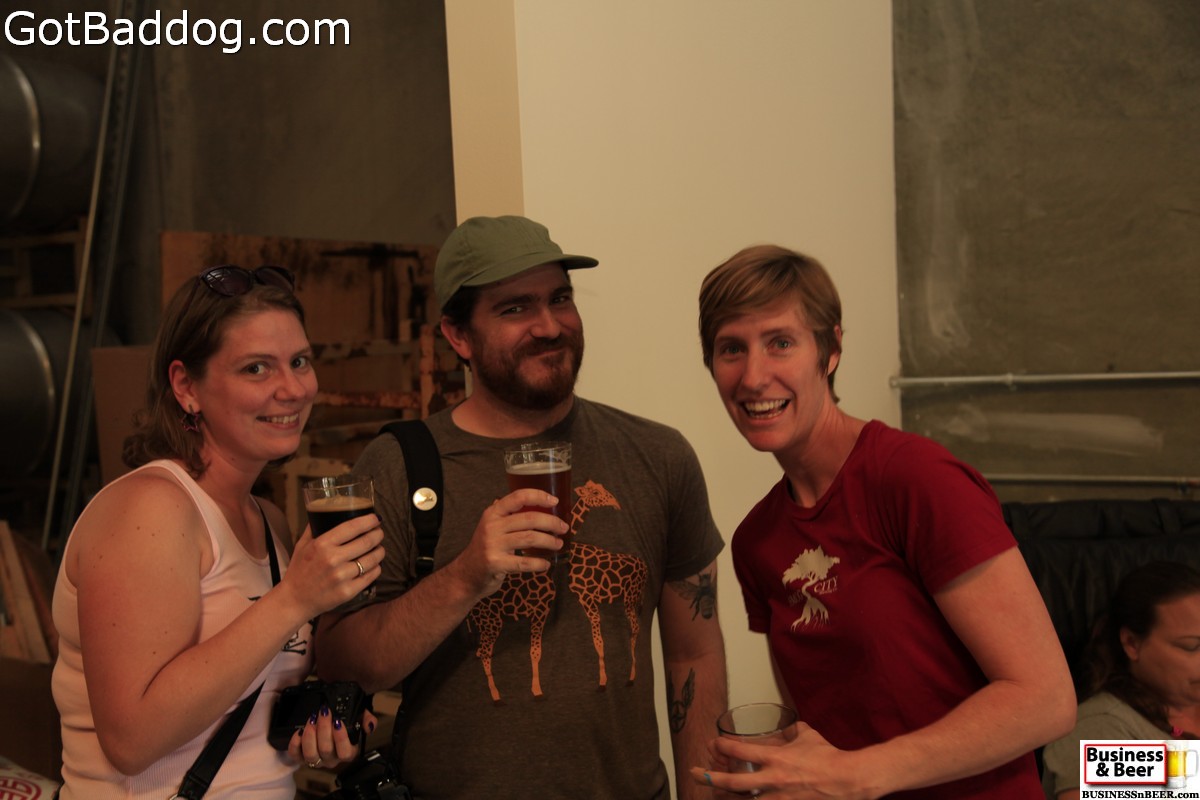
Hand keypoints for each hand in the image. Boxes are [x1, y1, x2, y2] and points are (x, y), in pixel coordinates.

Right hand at [279, 514, 385, 619]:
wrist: (295, 600)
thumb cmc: (299, 570)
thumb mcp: (302, 545)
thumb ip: (314, 528)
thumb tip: (325, 510)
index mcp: (322, 544)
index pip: (352, 527)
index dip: (369, 521)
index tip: (375, 518)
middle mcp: (333, 559)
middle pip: (367, 541)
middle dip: (378, 534)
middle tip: (379, 532)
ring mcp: (342, 576)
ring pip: (373, 559)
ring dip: (380, 551)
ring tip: (379, 548)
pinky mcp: (348, 591)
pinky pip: (371, 575)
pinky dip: (376, 568)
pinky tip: (374, 565)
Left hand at [288, 705, 378, 769]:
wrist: (329, 720)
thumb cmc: (344, 720)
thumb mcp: (358, 715)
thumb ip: (367, 718)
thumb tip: (369, 725)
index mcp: (348, 752)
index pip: (346, 753)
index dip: (341, 738)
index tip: (337, 721)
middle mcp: (332, 759)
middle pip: (326, 750)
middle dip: (323, 729)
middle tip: (323, 712)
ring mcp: (316, 760)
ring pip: (311, 755)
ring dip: (310, 736)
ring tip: (311, 720)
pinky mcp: (301, 757)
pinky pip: (296, 755)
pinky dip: (295, 744)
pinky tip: (299, 731)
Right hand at [446, 489, 567, 596]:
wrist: (466, 575)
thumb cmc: (485, 548)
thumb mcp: (492, 526)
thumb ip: (509, 515)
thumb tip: (538, 505)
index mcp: (493, 512)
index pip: (518, 497)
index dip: (538, 496)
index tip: (554, 501)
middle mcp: (492, 525)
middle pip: (529, 518)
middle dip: (551, 522)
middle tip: (563, 528)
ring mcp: (492, 544)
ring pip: (529, 538)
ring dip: (549, 541)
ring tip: (558, 544)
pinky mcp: (495, 563)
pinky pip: (524, 563)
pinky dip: (538, 563)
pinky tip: (545, 564)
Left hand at [690, 722, 871, 799]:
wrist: (847, 780)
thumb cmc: (827, 756)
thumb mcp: (805, 733)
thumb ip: (789, 729)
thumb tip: (782, 725)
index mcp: (775, 757)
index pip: (739, 751)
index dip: (722, 747)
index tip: (714, 744)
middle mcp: (772, 780)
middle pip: (732, 782)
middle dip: (709, 778)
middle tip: (694, 773)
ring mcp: (778, 799)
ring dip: (723, 798)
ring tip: (710, 794)